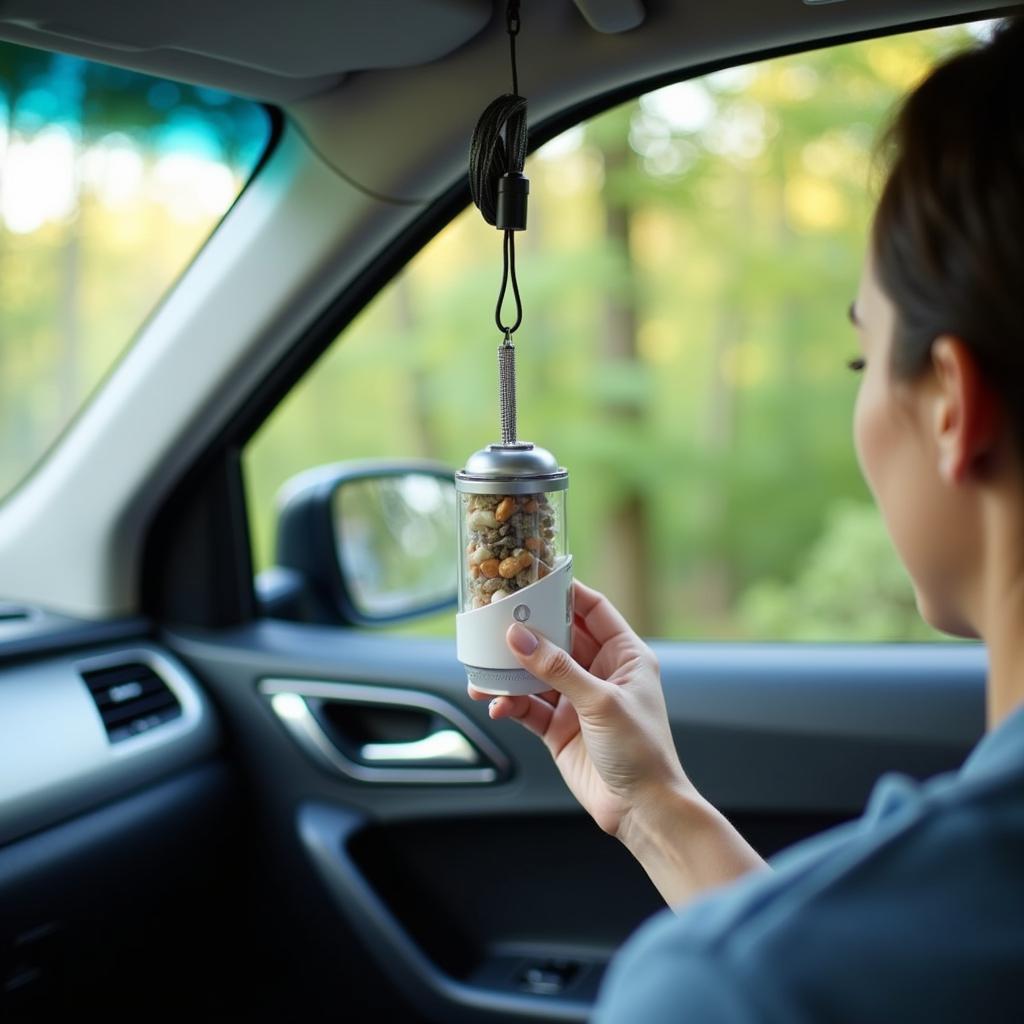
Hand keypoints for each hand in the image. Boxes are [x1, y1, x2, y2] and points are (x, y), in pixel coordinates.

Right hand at [467, 578, 693, 840]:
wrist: (642, 811)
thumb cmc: (641, 751)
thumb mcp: (600, 702)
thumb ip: (557, 668)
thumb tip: (519, 637)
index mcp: (624, 655)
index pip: (592, 609)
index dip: (565, 592)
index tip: (533, 580)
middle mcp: (600, 672)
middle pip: (557, 638)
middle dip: (527, 631)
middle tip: (495, 621)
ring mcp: (578, 700)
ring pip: (536, 673)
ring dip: (510, 671)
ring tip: (483, 670)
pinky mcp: (559, 728)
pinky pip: (528, 705)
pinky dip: (510, 702)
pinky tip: (497, 704)